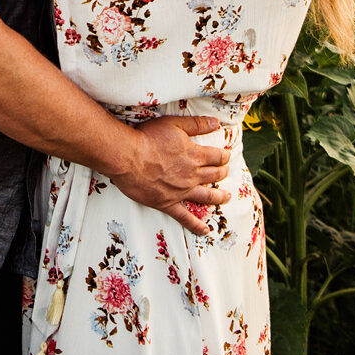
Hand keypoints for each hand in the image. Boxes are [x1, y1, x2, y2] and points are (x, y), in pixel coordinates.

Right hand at [109, 115, 232, 235]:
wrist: (127, 157)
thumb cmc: (148, 138)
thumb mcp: (174, 124)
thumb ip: (197, 124)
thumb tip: (216, 123)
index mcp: (195, 155)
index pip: (217, 157)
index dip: (224, 156)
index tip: (226, 155)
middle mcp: (192, 175)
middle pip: (215, 175)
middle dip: (223, 173)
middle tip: (226, 172)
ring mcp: (181, 191)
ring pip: (207, 196)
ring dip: (219, 197)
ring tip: (226, 197)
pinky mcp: (167, 203)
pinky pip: (185, 217)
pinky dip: (196, 225)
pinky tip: (205, 230)